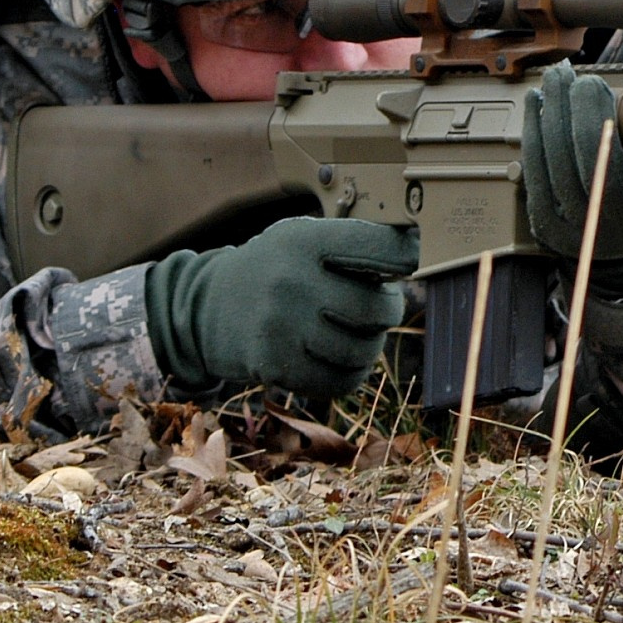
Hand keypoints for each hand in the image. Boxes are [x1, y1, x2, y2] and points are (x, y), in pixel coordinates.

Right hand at [145, 217, 418, 400]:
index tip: (407, 261)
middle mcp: (291, 281)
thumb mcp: (300, 240)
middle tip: (377, 306)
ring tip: (352, 332)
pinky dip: (349, 373)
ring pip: (363, 350)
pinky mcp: (274, 365)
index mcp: (304, 240)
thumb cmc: (274, 270)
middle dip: (388, 309)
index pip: (381, 248)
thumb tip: (416, 253)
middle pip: (378, 309)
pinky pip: (340, 382)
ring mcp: (280, 326)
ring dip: (369, 346)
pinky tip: (337, 357)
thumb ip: (351, 245)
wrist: (206, 309)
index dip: (406, 257)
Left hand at [522, 61, 622, 292]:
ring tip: (556, 80)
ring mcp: (579, 232)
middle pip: (597, 171)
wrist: (621, 244)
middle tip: (584, 80)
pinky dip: (533, 133)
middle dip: (585, 116)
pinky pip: (535, 172)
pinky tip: (537, 104)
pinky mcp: (546, 225)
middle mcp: (620, 235)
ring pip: (559, 167)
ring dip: (553, 115)